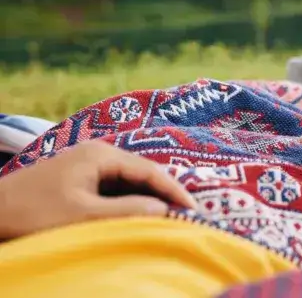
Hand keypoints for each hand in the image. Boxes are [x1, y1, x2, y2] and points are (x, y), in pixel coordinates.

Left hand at [0, 140, 196, 240]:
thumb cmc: (34, 212)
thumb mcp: (83, 215)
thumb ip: (127, 210)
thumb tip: (165, 209)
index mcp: (102, 155)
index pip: (150, 171)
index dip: (175, 190)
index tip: (195, 210)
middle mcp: (98, 154)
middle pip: (142, 173)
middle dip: (165, 194)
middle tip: (187, 215)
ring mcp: (87, 166)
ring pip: (129, 182)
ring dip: (148, 199)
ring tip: (170, 218)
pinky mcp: (78, 180)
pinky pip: (114, 189)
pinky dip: (130, 202)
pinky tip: (139, 216)